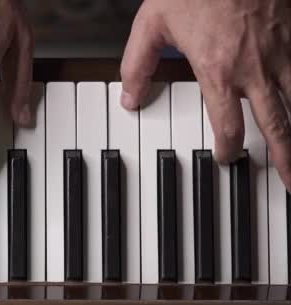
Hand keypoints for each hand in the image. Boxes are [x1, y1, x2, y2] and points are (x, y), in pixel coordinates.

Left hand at [120, 0, 290, 189]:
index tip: (225, 159)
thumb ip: (137, 65)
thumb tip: (130, 99)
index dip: (227, 149)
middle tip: (289, 182)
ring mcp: (281, 51)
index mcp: (218, 70)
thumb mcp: (152, 23)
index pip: (227, 126)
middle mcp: (254, 69)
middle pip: (277, 125)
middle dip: (284, 157)